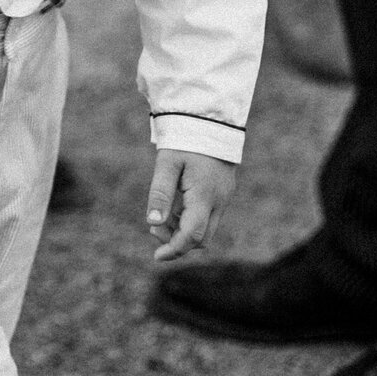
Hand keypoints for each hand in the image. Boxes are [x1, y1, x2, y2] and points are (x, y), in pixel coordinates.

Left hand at [145, 149, 234, 263]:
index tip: (157, 257)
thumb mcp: (167, 163)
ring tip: (163, 213)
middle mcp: (218, 200)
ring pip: (206, 228)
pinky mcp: (224, 191)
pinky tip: (176, 204)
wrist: (211, 118)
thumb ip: (160, 193)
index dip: (174, 249)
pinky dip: (191, 218)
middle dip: (177, 240)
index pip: (191, 236)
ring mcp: (224, 196)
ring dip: (184, 230)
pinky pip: (209, 216)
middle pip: (201, 238)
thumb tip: (153, 222)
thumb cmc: (186, 138)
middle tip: (155, 227)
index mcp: (204, 196)